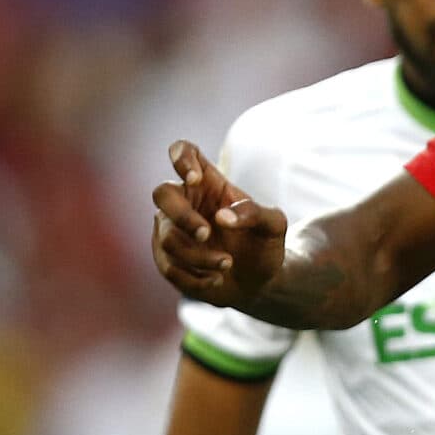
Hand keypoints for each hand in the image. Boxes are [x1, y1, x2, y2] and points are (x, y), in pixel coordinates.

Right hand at [152, 141, 286, 307]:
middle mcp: (185, 202)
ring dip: (199, 256)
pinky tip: (217, 280)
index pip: (184, 152)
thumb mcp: (273, 226)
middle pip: (161, 193)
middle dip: (182, 216)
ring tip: (227, 264)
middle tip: (206, 234)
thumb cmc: (264, 244)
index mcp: (209, 183)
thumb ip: (255, 214)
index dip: (181, 158)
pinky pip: (170, 268)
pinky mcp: (167, 260)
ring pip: (167, 238)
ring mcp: (171, 230)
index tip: (196, 178)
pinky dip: (196, 277)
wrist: (259, 282)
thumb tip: (222, 217)